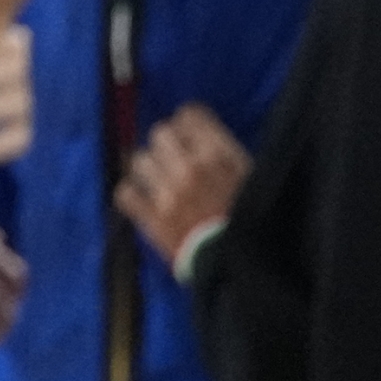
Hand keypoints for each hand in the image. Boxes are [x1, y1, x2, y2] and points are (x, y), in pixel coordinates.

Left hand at [116, 102, 252, 274]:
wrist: (241, 265)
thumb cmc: (254, 221)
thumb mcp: (252, 178)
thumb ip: (226, 153)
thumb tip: (205, 136)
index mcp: (219, 155)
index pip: (189, 115)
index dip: (187, 123)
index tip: (188, 133)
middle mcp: (190, 167)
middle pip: (160, 133)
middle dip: (166, 144)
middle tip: (173, 158)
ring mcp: (168, 192)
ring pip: (140, 159)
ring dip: (149, 168)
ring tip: (159, 180)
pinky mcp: (152, 217)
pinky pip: (125, 193)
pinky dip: (131, 195)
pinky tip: (142, 200)